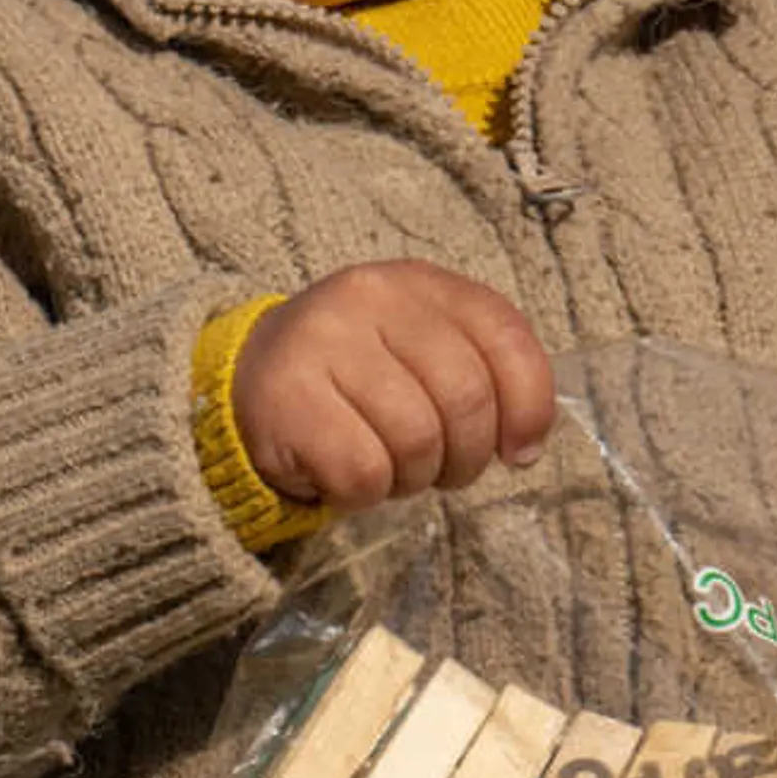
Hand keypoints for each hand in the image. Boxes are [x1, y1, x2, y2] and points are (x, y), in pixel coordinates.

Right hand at [231, 262, 555, 513]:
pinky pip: (364, 473)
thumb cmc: (357, 375)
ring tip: (390, 469)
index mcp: (419, 283)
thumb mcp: (423, 350)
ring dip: (414, 479)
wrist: (247, 379)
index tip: (518, 450)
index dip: (529, 405)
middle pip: (466, 397)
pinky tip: (347, 479)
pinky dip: (367, 495)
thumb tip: (523, 446)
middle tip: (443, 471)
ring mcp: (323, 343)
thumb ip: (484, 376)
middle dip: (468, 456)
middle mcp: (371, 298)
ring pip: (417, 441)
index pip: (506, 335)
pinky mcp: (285, 398)